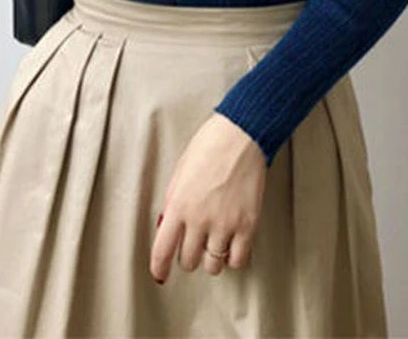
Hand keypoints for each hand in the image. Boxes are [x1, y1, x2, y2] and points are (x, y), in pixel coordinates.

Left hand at [150, 112, 267, 283]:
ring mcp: (225, 224)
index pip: (162, 251)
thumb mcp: (180, 171)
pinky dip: (235, 258)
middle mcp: (199, 219)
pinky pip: (239, 259)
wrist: (242, 134)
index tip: (161, 274)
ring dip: (212, 259)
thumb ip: (174, 201)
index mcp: (178, 205)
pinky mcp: (248, 224)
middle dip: (189, 256)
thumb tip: (169, 224)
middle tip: (195, 246)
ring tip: (215, 245)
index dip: (160, 267)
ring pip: (213, 265)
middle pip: (189, 261)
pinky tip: (233, 246)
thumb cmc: (210, 144)